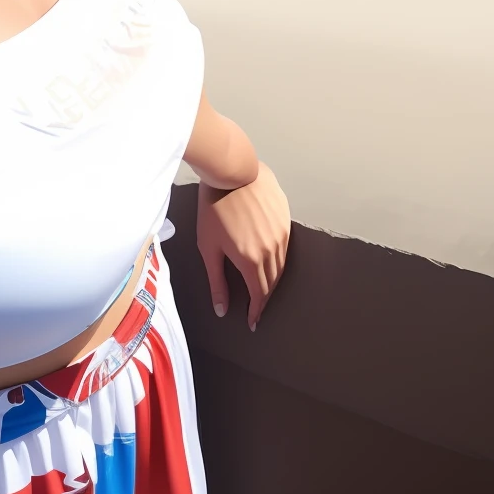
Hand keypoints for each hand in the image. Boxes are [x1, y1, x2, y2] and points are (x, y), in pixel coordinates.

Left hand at [196, 162, 289, 331]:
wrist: (231, 171)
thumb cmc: (213, 207)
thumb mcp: (208, 246)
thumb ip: (217, 281)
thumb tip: (222, 310)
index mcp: (250, 260)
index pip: (259, 294)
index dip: (256, 311)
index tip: (253, 322)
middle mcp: (271, 250)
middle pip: (272, 282)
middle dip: (264, 297)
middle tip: (257, 307)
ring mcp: (281, 234)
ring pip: (281, 265)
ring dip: (272, 279)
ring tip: (262, 286)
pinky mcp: (285, 219)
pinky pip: (284, 247)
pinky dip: (277, 259)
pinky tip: (269, 259)